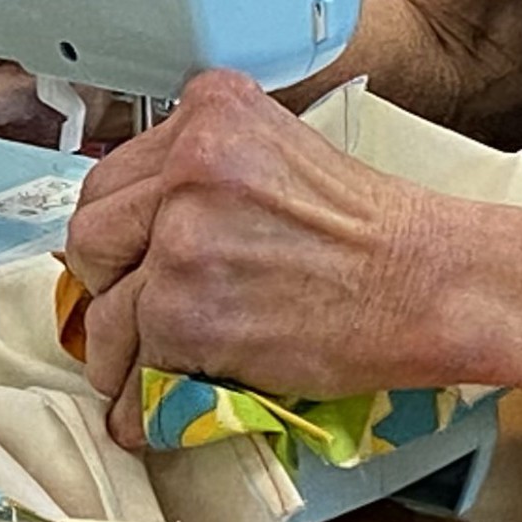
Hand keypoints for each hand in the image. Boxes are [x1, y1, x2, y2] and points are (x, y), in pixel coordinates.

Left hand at [61, 71, 456, 451]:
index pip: (116, 175)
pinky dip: (141, 402)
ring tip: (145, 374)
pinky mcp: (184, 313)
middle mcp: (187, 163)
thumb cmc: (373, 231)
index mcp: (210, 111)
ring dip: (119, 353)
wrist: (431, 283)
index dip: (122, 230)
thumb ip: (205, 172)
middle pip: (91, 234)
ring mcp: (181, 238)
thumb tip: (135, 231)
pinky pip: (134, 368)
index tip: (132, 262)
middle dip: (106, 283)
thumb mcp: (280, 154)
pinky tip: (156, 410)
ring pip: (103, 310)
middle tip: (136, 313)